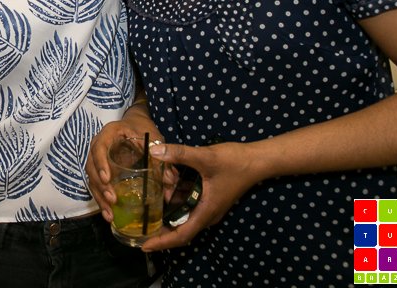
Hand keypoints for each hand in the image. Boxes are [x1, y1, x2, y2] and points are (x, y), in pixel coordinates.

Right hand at [86, 114, 161, 222]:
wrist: (135, 123)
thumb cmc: (143, 128)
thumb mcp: (152, 137)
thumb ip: (160, 157)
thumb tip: (170, 181)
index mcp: (109, 134)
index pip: (99, 148)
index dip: (100, 163)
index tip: (106, 178)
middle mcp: (98, 146)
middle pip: (91, 167)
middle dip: (100, 186)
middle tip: (112, 200)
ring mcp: (98, 159)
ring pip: (92, 179)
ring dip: (100, 197)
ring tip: (109, 215)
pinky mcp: (102, 170)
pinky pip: (97, 184)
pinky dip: (102, 199)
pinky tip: (109, 213)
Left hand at [139, 141, 260, 251]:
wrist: (258, 159)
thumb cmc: (235, 162)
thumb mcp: (206, 156)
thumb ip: (180, 154)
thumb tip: (154, 150)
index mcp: (206, 211)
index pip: (182, 235)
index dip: (162, 242)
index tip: (144, 246)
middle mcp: (206, 213)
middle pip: (180, 229)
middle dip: (160, 231)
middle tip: (138, 229)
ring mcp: (208, 206)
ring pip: (183, 216)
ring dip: (166, 214)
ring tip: (145, 211)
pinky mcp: (208, 197)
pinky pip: (188, 204)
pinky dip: (175, 201)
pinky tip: (162, 190)